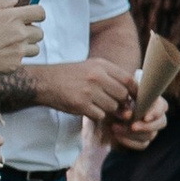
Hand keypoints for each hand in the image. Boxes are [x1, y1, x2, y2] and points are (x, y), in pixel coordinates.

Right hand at [0, 0, 47, 94]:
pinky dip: (15, 58)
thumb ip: (0, 1)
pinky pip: (22, 60)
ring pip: (35, 48)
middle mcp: (20, 35)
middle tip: (16, 32)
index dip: (36, 14)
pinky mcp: (14, 65)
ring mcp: (18, 51)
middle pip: (39, 32)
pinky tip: (1, 55)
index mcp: (13, 18)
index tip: (29, 16)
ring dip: (27, 46)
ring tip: (10, 45)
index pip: (40, 13)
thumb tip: (15, 0)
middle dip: (30, 31)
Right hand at [19, 55, 145, 125]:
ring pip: (112, 107)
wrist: (44, 82)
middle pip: (122, 95)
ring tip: (97, 105)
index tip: (135, 98)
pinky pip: (99, 115)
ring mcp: (88, 91)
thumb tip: (131, 95)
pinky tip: (88, 109)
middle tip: (114, 105)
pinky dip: (96, 115)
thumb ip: (111, 77)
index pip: (128, 79)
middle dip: (121, 103)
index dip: (135, 91)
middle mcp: (96, 76)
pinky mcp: (80, 104)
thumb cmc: (70, 76)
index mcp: (101, 65)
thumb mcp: (91, 67)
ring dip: (108, 110)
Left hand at [101, 99, 168, 150]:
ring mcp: (151, 130)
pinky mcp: (143, 140)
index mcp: (154, 101)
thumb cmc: (116, 99)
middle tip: (132, 127)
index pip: (163, 107)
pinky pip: (142, 145)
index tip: (145, 117)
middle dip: (146, 126)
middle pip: (161, 123)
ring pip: (150, 135)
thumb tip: (129, 115)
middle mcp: (156, 116)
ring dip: (132, 133)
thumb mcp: (120, 95)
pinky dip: (130, 142)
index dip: (156, 113)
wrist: (107, 111)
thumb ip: (126, 101)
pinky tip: (117, 136)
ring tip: (115, 127)